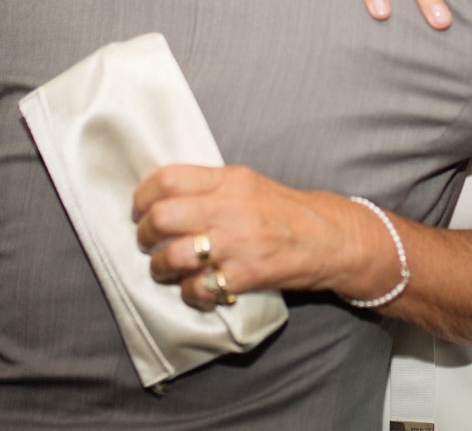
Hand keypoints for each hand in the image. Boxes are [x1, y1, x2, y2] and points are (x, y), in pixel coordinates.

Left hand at [131, 164, 396, 308]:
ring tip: (165, 269)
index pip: (167, 178)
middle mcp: (230, 208)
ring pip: (172, 256)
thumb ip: (210, 186)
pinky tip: (197, 289)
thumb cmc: (285, 211)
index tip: (140, 209)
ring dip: (160, 268)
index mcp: (229, 179)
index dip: (142, 196)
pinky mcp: (246, 275)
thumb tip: (162, 195)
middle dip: (145, 234)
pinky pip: (198, 289)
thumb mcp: (249, 183)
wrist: (331, 238)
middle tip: (149, 242)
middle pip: (162, 217)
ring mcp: (238, 243)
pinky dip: (190, 293)